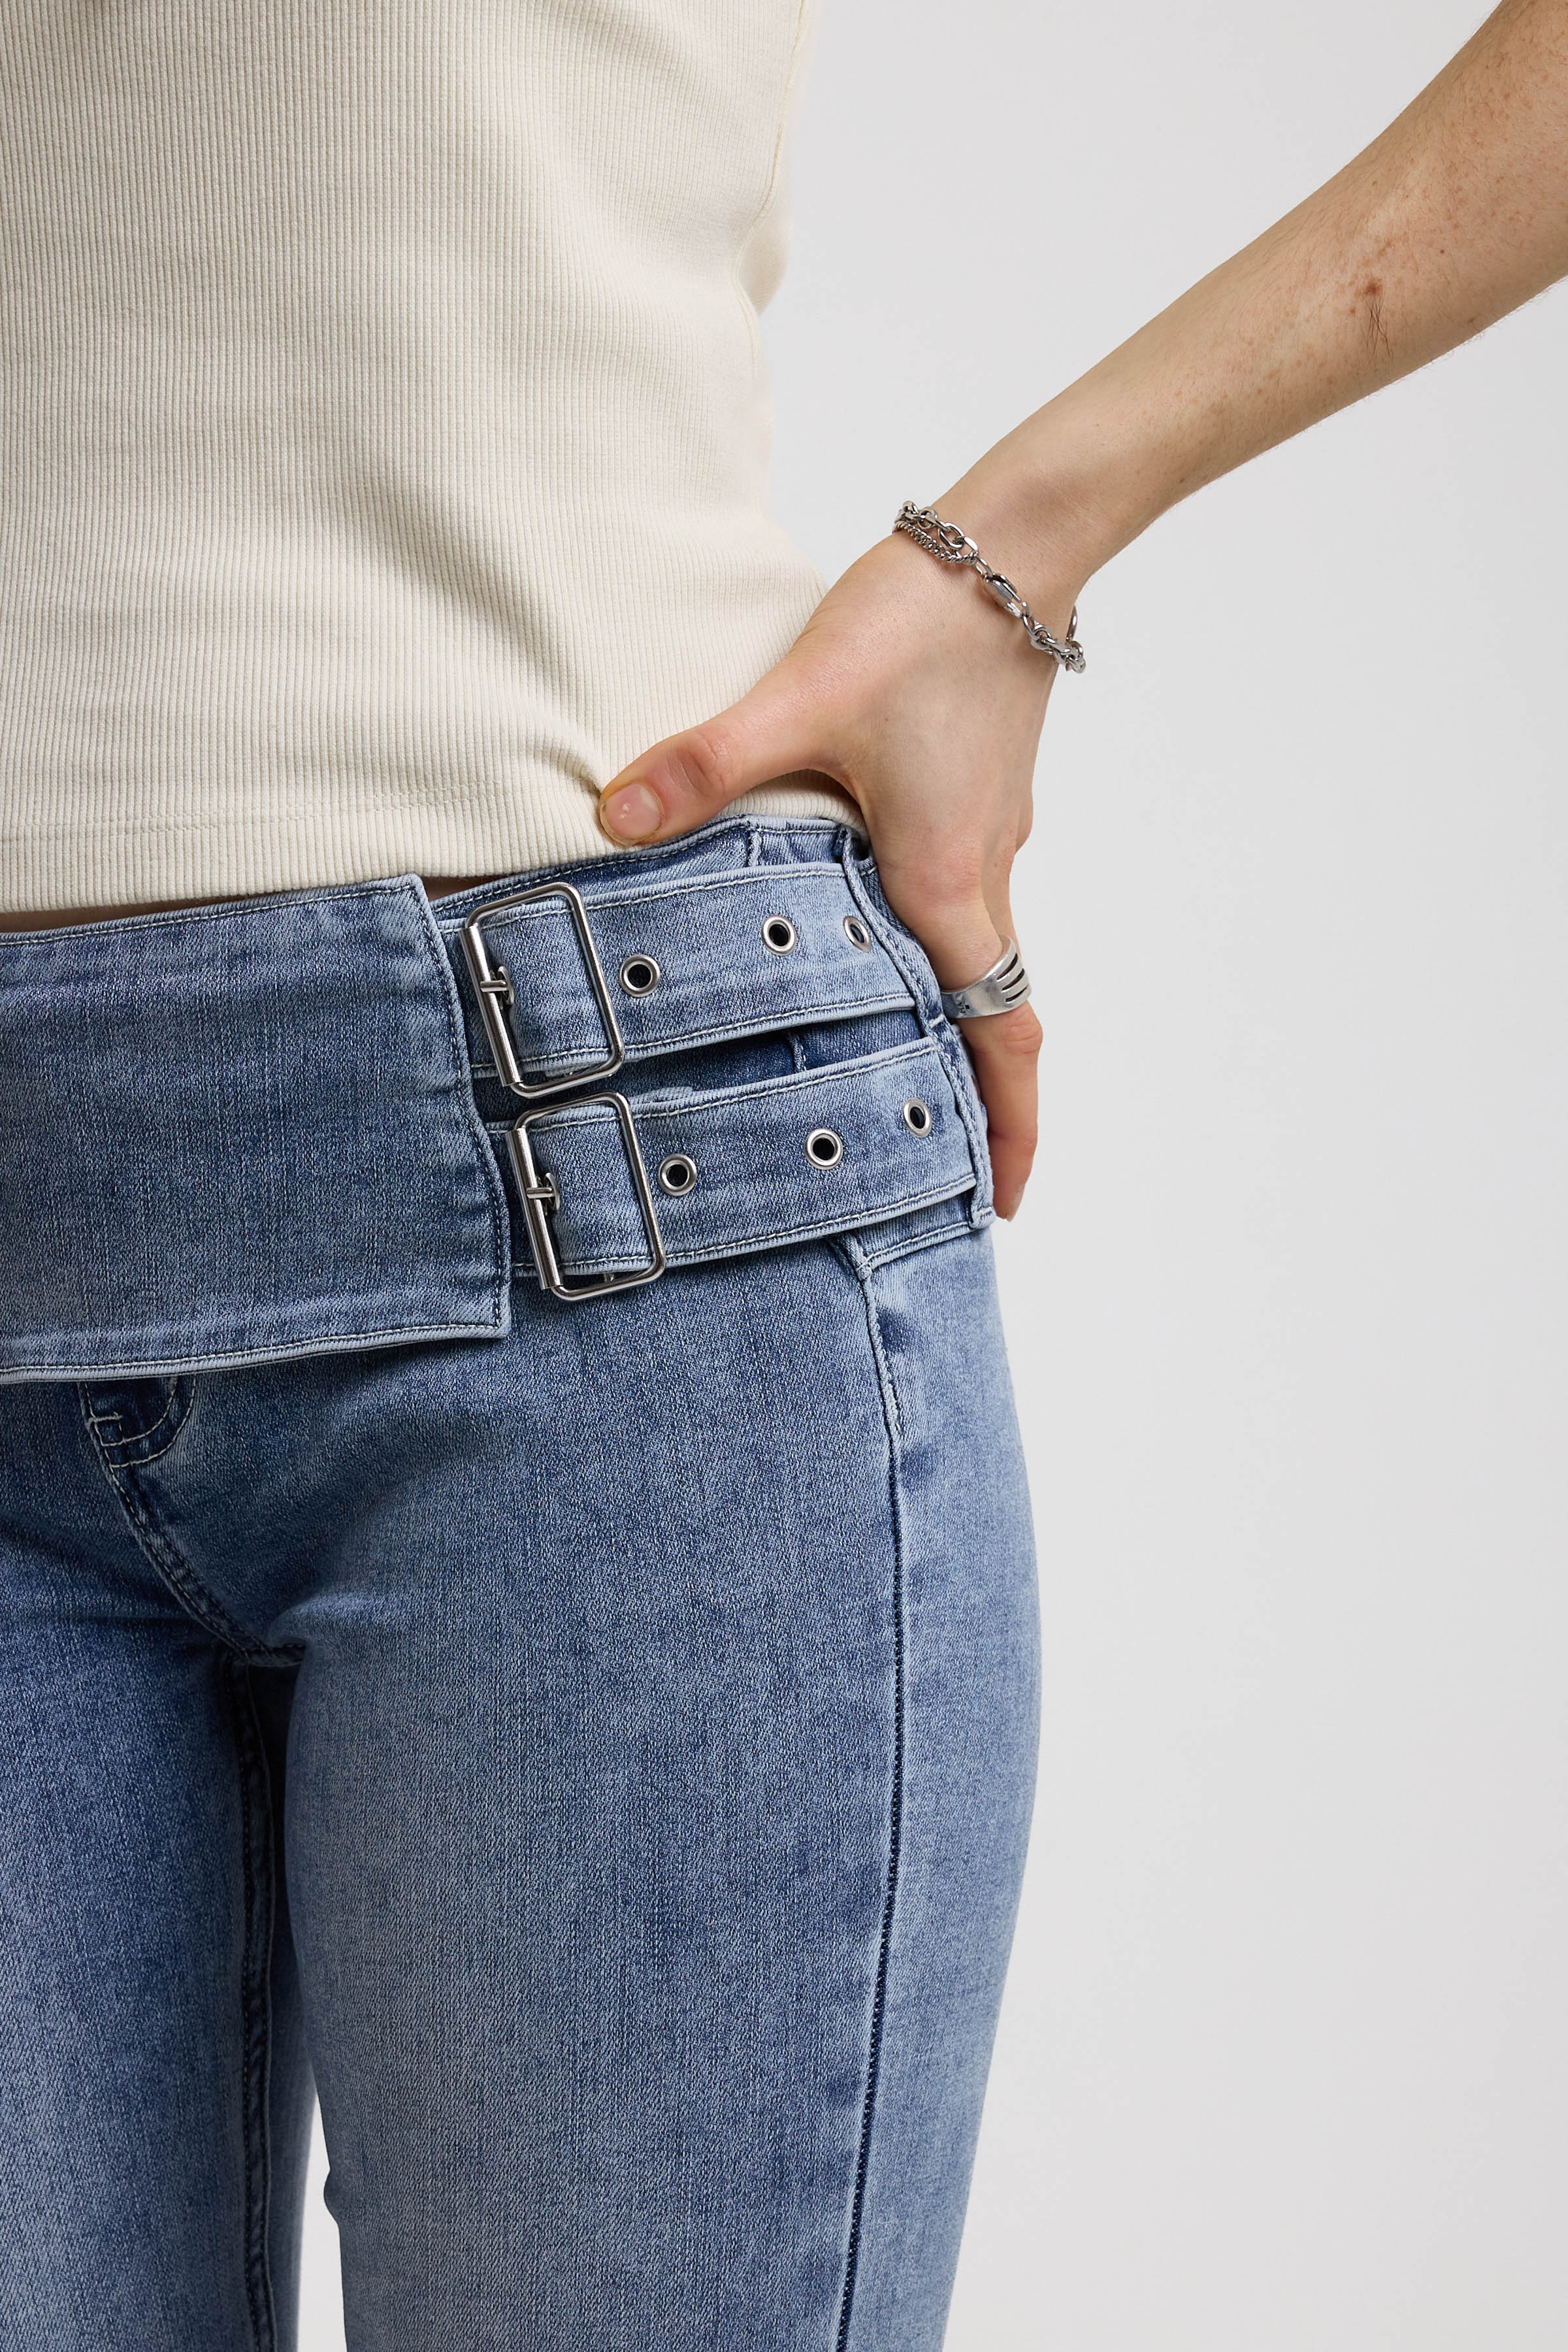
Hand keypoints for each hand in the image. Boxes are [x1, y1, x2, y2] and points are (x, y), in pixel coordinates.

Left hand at [597, 522, 1073, 1216]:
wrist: (1016, 541)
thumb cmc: (924, 623)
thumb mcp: (803, 696)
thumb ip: (707, 765)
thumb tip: (613, 819)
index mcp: (945, 879)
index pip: (994, 1036)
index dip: (1007, 1128)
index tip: (1003, 1205)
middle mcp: (981, 872)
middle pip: (993, 1016)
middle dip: (980, 1103)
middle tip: (947, 1174)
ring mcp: (988, 833)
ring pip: (980, 957)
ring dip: (955, 1025)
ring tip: (903, 1071)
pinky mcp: (980, 794)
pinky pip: (966, 897)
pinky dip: (938, 946)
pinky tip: (874, 932)